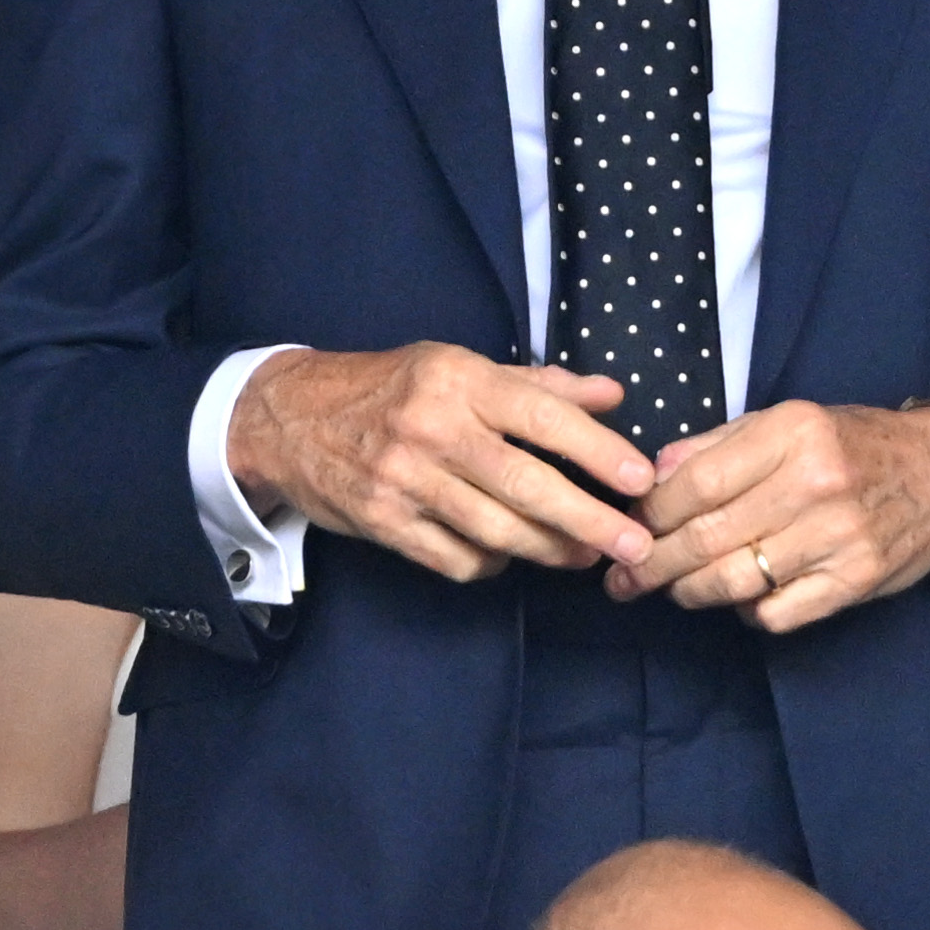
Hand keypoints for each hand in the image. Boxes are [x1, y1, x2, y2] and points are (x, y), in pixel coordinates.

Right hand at [226, 344, 658, 583]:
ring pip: (495, 530)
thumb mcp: (459, 367)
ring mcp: (405, 480)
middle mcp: (434, 429)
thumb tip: (612, 394)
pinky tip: (507, 554)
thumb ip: (539, 385)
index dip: (597, 450)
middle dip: (589, 520)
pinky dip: (490, 563)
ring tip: (585, 556)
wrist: (290, 419)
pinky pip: (455, 558)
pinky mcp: (384, 522)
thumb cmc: (390, 387)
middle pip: (526, 484)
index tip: (639, 479)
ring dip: (550, 550)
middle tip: (636, 545)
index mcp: (460, 381)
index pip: (543, 416)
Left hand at [604, 402, 929, 631]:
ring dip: (690, 592)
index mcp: (793, 433)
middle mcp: (814, 483)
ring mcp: (837, 537)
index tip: (628, 526)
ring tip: (672, 590)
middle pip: (708, 536)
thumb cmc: (854, 445)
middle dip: (654, 563)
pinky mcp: (854, 581)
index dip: (652, 512)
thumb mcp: (789, 422)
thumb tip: (652, 475)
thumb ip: (717, 445)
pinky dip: (746, 613)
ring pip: (735, 581)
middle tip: (625, 579)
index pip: (697, 482)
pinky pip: (777, 614)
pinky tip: (739, 600)